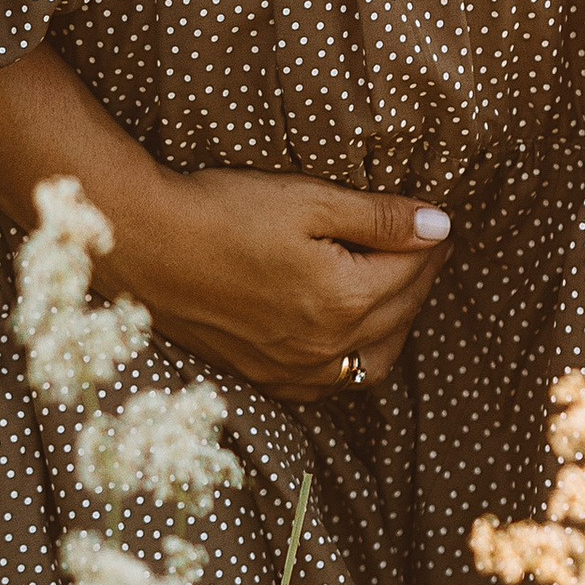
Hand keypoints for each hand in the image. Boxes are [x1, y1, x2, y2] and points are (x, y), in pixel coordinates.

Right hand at [104, 171, 452, 400]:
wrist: (144, 242)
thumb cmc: (222, 211)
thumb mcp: (308, 200)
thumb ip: (379, 218)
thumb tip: (439, 226)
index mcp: (343, 300)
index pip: (411, 271)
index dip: (430, 240)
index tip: (438, 220)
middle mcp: (324, 348)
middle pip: (400, 313)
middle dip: (421, 276)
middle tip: (426, 245)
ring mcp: (293, 371)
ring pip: (373, 361)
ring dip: (396, 323)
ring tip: (397, 287)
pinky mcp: (264, 378)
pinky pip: (331, 385)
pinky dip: (354, 359)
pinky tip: (350, 335)